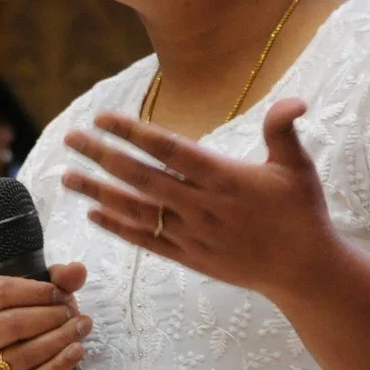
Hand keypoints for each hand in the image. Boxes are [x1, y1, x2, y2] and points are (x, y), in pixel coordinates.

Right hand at [0, 263, 90, 369]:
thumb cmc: (33, 329)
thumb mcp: (44, 300)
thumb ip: (60, 281)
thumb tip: (77, 270)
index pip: (0, 292)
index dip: (35, 291)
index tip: (61, 293)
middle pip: (13, 324)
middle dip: (50, 317)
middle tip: (75, 313)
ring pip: (25, 354)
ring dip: (60, 339)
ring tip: (82, 329)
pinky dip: (59, 365)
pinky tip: (76, 352)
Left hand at [61, 99, 339, 298]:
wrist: (304, 271)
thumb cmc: (302, 212)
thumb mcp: (297, 166)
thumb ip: (283, 129)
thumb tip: (295, 99)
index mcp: (225, 178)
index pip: (169, 149)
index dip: (133, 133)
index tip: (102, 117)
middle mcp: (202, 207)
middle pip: (140, 177)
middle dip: (101, 156)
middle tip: (70, 137)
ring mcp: (192, 235)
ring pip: (135, 210)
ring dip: (96, 191)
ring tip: (66, 175)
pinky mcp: (189, 257)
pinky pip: (145, 240)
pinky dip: (116, 226)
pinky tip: (92, 213)